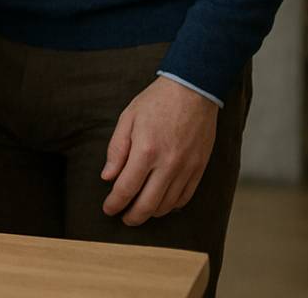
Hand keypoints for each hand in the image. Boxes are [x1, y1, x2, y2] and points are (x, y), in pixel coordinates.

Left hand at [101, 76, 218, 225]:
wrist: (193, 91)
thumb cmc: (155, 102)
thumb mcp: (127, 119)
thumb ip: (116, 149)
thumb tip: (107, 177)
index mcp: (145, 151)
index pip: (126, 188)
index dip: (115, 203)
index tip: (108, 209)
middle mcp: (167, 164)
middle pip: (147, 204)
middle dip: (132, 216)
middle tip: (123, 218)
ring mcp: (186, 168)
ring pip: (167, 205)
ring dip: (151, 212)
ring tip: (139, 211)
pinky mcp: (200, 168)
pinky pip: (185, 197)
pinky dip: (172, 206)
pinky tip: (161, 204)